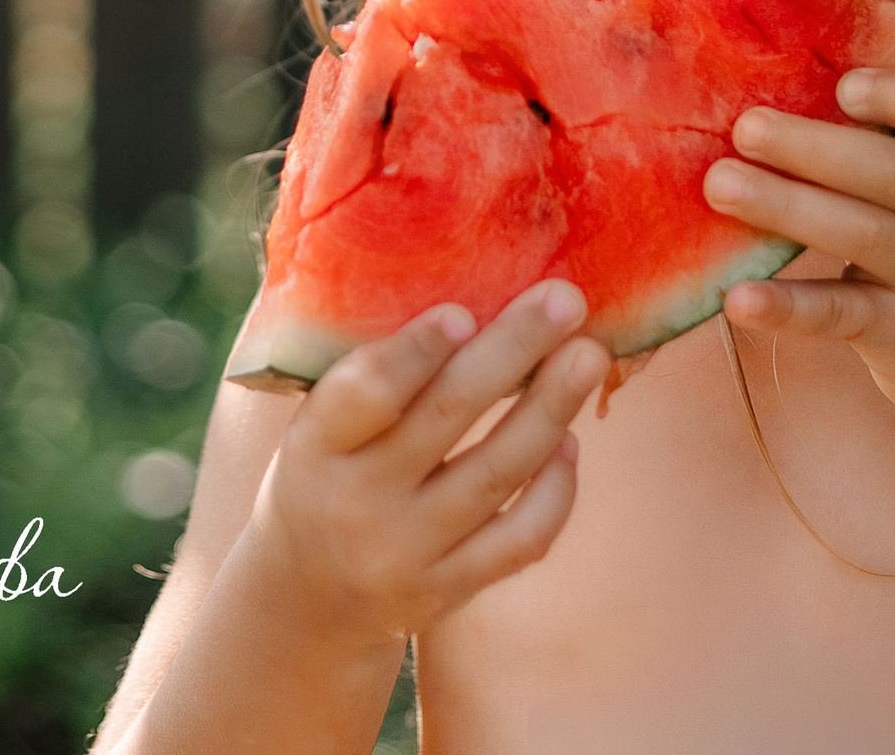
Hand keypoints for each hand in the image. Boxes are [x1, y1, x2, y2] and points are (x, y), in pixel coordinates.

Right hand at [240, 282, 609, 651]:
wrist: (305, 600)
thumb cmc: (327, 472)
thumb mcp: (320, 425)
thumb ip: (376, 374)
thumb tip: (473, 293)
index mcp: (315, 445)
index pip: (363, 395)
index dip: (414, 352)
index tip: (463, 310)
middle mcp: (357, 503)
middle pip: (446, 417)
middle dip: (513, 351)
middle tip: (565, 300)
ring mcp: (406, 554)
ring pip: (495, 476)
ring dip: (550, 408)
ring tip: (589, 355)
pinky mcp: (449, 591)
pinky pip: (519, 539)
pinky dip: (554, 488)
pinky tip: (569, 441)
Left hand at [705, 67, 894, 426]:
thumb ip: (886, 144)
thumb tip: (776, 84)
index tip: (845, 85)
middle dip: (816, 147)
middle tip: (746, 127)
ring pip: (866, 235)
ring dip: (791, 208)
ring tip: (721, 185)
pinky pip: (845, 315)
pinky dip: (791, 307)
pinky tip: (740, 299)